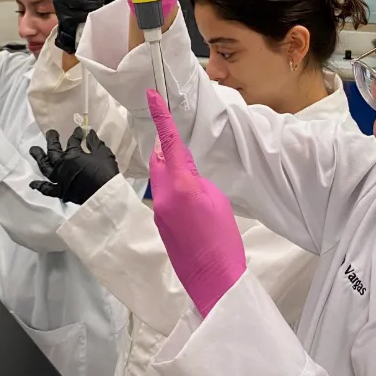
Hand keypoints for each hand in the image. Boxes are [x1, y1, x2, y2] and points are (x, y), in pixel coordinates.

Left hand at [29, 127, 118, 204]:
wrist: (104, 194)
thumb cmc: (105, 172)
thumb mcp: (103, 154)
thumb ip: (95, 143)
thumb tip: (90, 132)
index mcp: (73, 155)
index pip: (72, 141)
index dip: (75, 134)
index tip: (78, 130)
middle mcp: (62, 165)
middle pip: (53, 150)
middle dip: (52, 140)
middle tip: (51, 133)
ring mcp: (59, 179)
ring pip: (45, 167)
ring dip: (39, 158)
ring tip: (34, 150)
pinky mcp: (61, 191)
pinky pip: (47, 189)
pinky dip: (40, 186)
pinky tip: (32, 184)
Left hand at [147, 89, 245, 316]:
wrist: (214, 279)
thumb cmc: (223, 240)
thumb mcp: (218, 200)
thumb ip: (197, 180)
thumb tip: (185, 173)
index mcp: (182, 185)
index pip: (170, 143)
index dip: (161, 117)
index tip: (151, 96)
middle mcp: (163, 195)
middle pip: (159, 160)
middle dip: (166, 147)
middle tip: (177, 139)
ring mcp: (158, 211)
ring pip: (160, 178)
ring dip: (172, 170)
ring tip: (195, 181)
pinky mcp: (160, 224)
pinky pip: (164, 196)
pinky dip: (174, 190)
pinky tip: (193, 203)